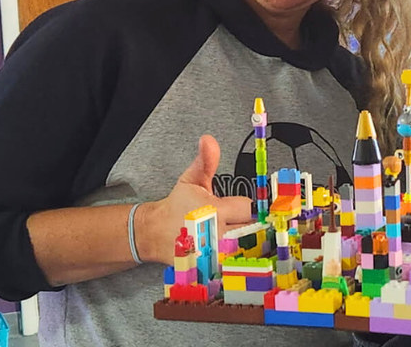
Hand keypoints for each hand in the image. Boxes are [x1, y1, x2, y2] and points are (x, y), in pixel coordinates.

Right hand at [138, 135, 252, 264]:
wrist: (156, 234)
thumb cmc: (178, 206)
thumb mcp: (190, 181)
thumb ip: (205, 161)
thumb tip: (208, 140)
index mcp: (212, 211)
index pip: (248, 207)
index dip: (249, 206)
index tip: (244, 207)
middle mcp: (215, 235)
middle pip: (254, 231)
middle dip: (254, 226)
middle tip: (246, 223)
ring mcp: (213, 256)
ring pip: (249, 250)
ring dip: (251, 244)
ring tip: (243, 238)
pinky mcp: (212, 270)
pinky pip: (238, 267)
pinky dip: (243, 262)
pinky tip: (239, 255)